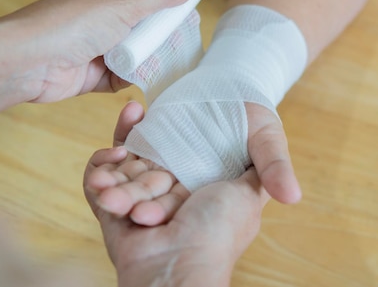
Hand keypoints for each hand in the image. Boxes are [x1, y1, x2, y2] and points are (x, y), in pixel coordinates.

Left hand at [0, 0, 193, 140]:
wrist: (28, 62)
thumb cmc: (71, 24)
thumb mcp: (122, 2)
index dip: (169, 0)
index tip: (189, 14)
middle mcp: (102, 13)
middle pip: (144, 23)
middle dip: (162, 34)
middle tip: (184, 44)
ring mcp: (98, 43)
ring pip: (136, 50)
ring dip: (150, 58)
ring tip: (170, 64)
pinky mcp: (94, 71)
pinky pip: (123, 74)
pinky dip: (133, 77)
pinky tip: (146, 79)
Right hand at [84, 102, 268, 286]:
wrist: (180, 268)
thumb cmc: (218, 232)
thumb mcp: (249, 195)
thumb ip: (261, 175)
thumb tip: (280, 166)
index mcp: (196, 191)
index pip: (176, 153)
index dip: (167, 129)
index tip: (158, 108)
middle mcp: (167, 200)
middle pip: (145, 158)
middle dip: (136, 136)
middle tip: (135, 111)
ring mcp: (136, 208)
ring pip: (121, 170)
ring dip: (117, 154)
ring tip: (119, 146)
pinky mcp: (113, 218)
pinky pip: (97, 187)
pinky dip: (97, 171)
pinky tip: (108, 158)